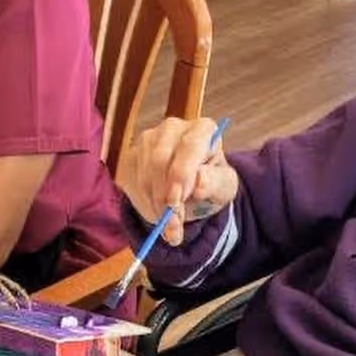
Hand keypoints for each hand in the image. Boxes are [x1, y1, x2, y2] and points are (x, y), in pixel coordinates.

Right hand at [117, 118, 238, 244]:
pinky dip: (144, 204)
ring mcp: (148, 139)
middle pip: (160, 160)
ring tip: (170, 227)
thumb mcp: (223, 187)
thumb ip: (215, 183)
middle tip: (172, 226)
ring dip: (155, 206)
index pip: (189, 146)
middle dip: (165, 197)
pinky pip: (132, 183)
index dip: (181, 174)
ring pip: (144, 175)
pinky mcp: (131, 155)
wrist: (193, 190)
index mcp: (202, 130)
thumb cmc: (212, 183)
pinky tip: (158, 214)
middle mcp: (173, 128)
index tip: (178, 201)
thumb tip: (200, 182)